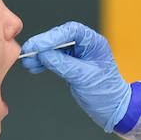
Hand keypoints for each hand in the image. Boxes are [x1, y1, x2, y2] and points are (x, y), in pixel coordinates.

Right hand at [20, 21, 134, 131]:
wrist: (113, 108)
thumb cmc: (105, 92)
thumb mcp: (83, 78)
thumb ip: (62, 64)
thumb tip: (43, 53)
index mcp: (94, 42)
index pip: (71, 31)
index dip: (52, 36)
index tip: (38, 45)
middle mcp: (85, 45)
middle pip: (59, 38)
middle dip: (42, 45)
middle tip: (27, 51)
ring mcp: (77, 54)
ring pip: (54, 49)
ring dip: (40, 55)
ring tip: (27, 62)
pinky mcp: (71, 64)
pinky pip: (54, 59)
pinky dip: (44, 63)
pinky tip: (34, 67)